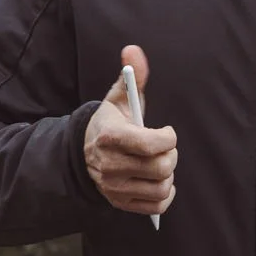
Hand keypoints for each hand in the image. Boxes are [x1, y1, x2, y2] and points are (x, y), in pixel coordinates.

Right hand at [83, 44, 176, 217]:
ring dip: (168, 174)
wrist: (84, 152)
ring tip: (160, 163)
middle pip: (161, 168)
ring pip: (161, 188)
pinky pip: (156, 205)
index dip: (168, 138)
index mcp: (110, 137)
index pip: (151, 145)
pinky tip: (158, 180)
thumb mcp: (119, 97)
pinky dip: (164, 194)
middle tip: (165, 147)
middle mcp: (109, 166)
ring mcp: (114, 187)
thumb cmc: (110, 122)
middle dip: (171, 155)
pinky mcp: (120, 202)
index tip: (167, 132)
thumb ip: (132, 76)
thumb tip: (133, 50)